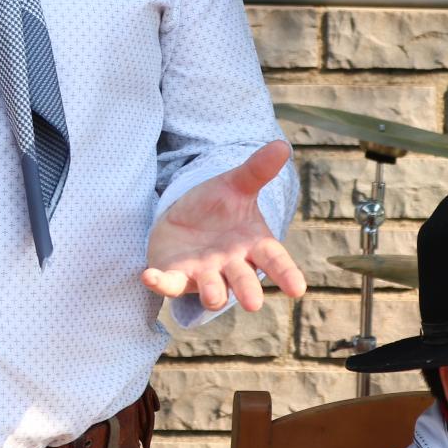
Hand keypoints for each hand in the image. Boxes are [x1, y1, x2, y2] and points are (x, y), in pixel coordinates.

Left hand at [144, 140, 304, 309]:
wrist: (184, 219)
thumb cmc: (218, 207)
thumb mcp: (236, 185)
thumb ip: (257, 170)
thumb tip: (282, 144)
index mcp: (253, 245)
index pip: (274, 260)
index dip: (286, 274)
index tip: (298, 289)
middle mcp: (231, 265)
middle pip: (243, 280)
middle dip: (247, 290)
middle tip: (253, 302)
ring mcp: (204, 274)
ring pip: (211, 291)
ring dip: (212, 294)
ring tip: (213, 295)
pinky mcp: (176, 276)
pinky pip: (169, 284)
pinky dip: (160, 283)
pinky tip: (148, 276)